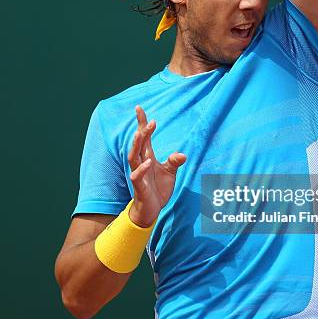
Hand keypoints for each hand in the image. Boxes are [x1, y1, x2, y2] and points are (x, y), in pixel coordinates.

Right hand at [128, 106, 185, 226]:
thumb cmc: (158, 189)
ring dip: (137, 145)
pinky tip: (148, 162)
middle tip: (149, 121)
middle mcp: (141, 163)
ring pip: (134, 157)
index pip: (144, 137)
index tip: (139, 108)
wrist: (151, 209)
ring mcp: (139, 174)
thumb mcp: (170, 173)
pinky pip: (137, 176)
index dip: (142, 123)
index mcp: (148, 157)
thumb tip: (182, 154)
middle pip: (139, 144)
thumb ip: (174, 162)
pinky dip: (142, 169)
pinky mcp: (140, 187)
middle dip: (142, 131)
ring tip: (141, 133)